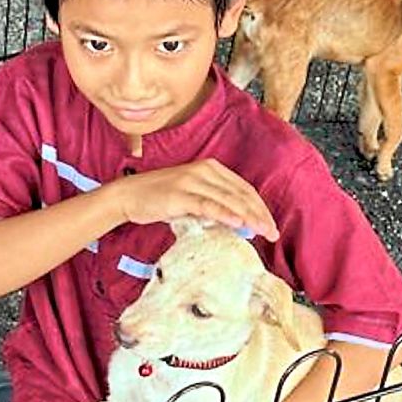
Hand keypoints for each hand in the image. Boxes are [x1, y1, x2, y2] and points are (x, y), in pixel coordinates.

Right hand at [109, 160, 278, 241]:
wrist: (129, 195)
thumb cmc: (161, 198)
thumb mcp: (193, 197)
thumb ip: (215, 205)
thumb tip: (239, 223)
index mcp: (211, 169)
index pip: (244, 189)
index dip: (260, 207)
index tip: (270, 225)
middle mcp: (205, 171)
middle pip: (240, 194)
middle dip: (259, 214)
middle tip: (272, 233)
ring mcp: (192, 181)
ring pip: (228, 200)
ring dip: (248, 216)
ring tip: (262, 231)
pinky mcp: (180, 194)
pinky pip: (208, 205)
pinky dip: (225, 214)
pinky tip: (238, 224)